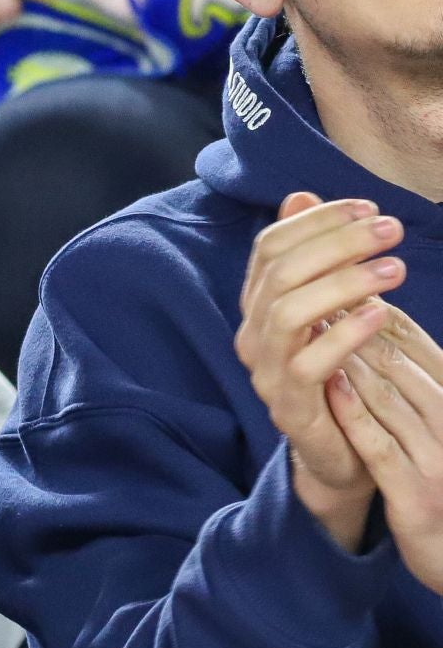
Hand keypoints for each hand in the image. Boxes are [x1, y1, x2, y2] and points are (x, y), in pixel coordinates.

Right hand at [235, 192, 401, 548]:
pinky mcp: (290, 407)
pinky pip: (309, 363)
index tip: (368, 207)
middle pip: (280, 273)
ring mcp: (266, 373)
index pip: (270, 247)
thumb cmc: (341, 372)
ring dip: (344, 282)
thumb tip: (298, 195)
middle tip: (391, 230)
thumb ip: (313, 257)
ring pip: (288, 312)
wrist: (343, 452)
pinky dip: (345, 333)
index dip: (317, 220)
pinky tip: (379, 313)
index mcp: (257, 307)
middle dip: (338, 243)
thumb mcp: (329, 307)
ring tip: (395, 268)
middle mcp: (252, 336)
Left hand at [328, 303, 442, 593]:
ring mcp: (435, 458)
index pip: (418, 348)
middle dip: (357, 325)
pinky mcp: (415, 494)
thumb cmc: (440, 484)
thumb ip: (414, 385)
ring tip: (315, 325)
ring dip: (351, 358)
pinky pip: (381, 444)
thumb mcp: (434, 428)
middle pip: (401, 363)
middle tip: (318, 293)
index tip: (343, 285)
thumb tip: (378, 336)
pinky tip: (330, 386)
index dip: (379, 314)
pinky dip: (356, 412)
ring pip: (390, 396)